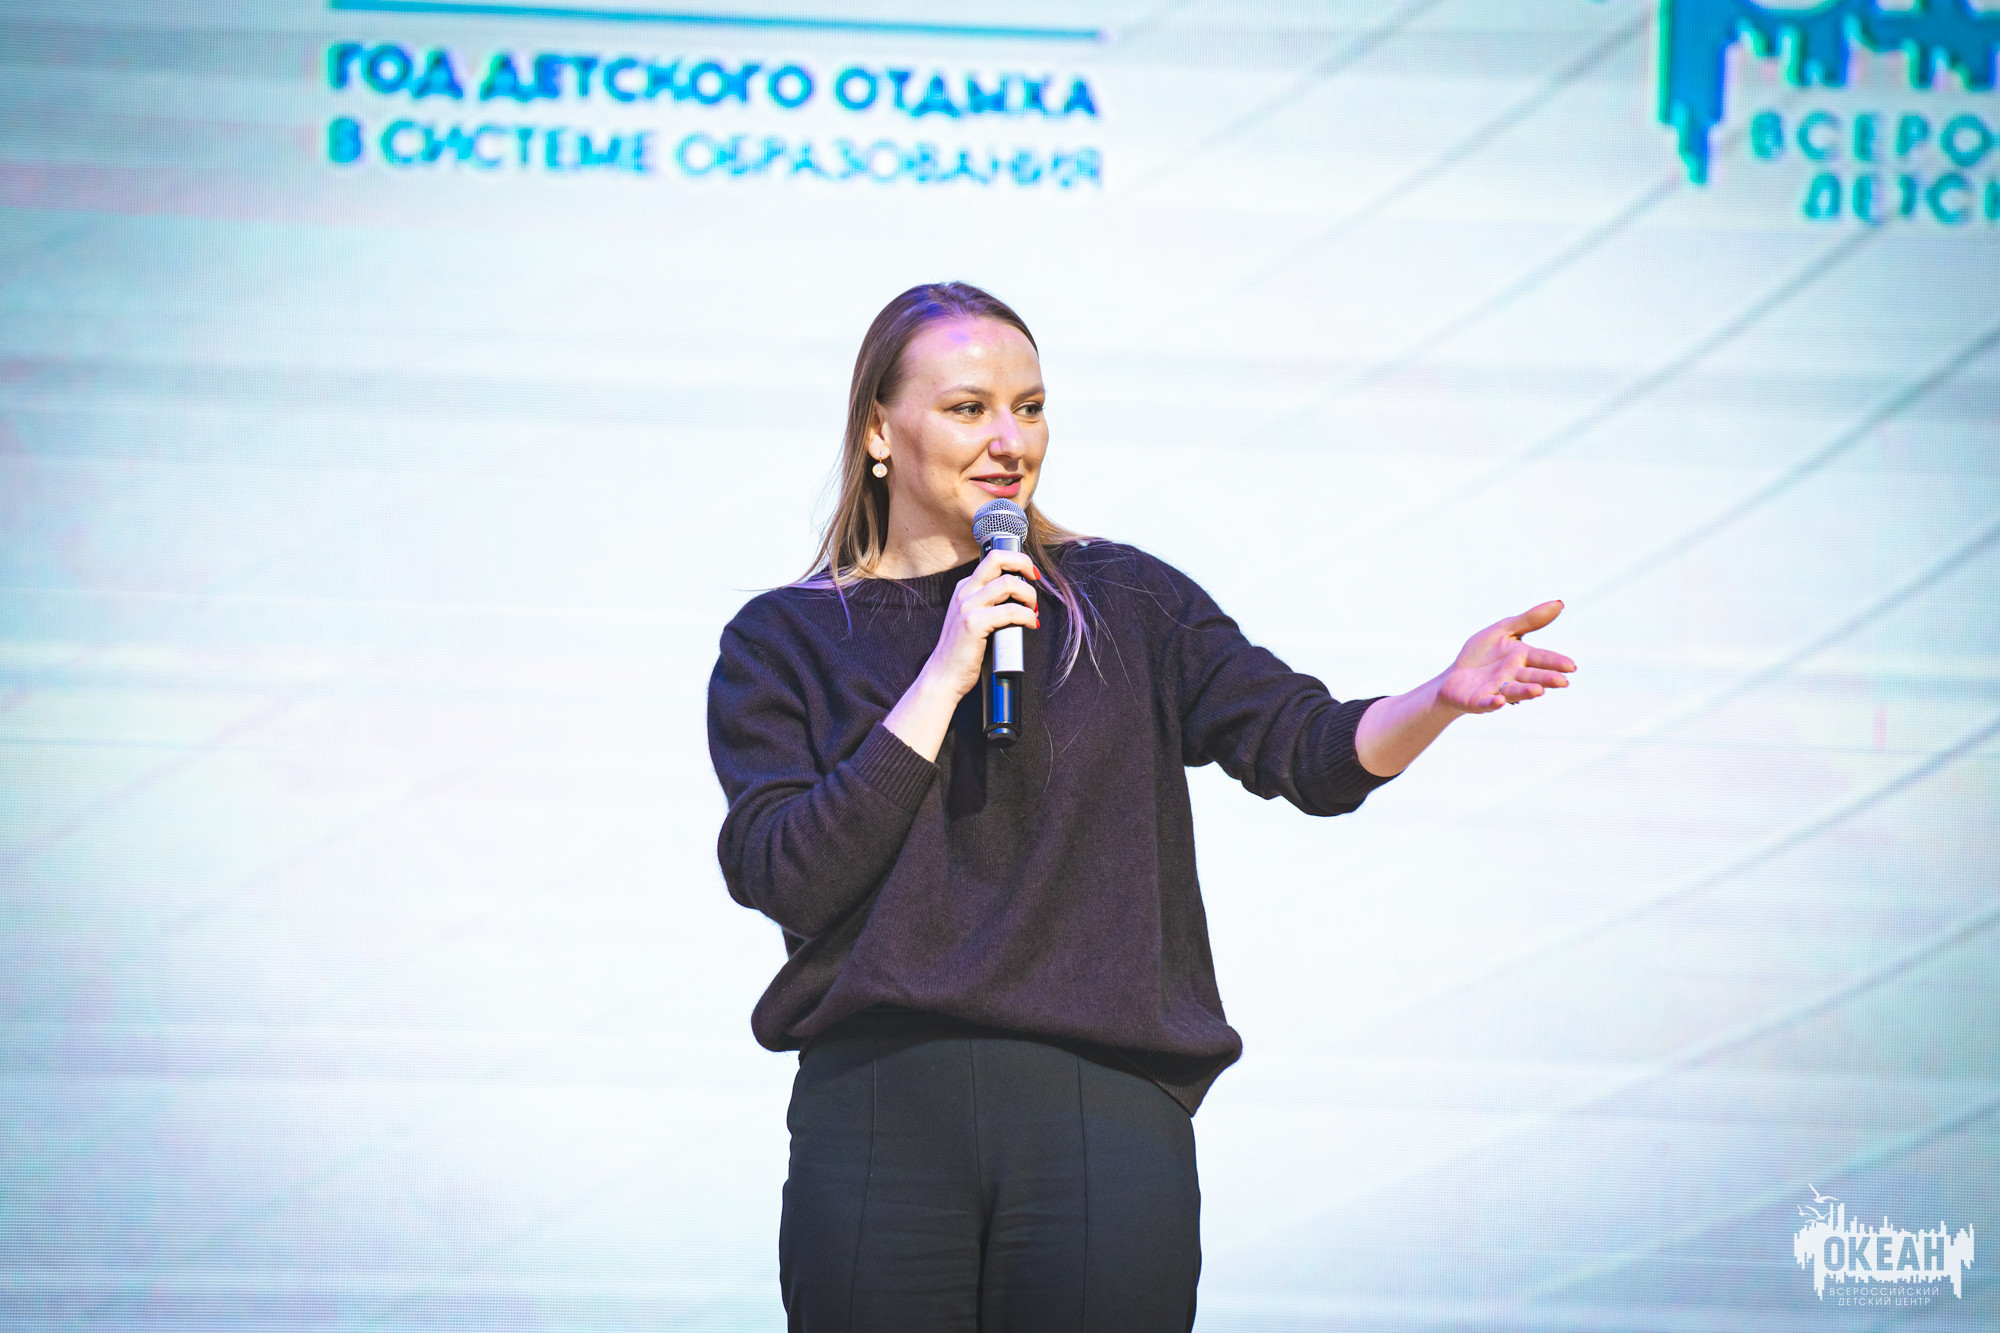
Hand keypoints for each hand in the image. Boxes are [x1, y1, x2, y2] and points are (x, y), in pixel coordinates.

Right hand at [882, 549, 1039, 761]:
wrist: (944, 677)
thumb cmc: (963, 652)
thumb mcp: (972, 619)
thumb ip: (989, 604)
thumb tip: (1021, 596)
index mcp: (964, 588)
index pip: (993, 559)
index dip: (1017, 561)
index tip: (1031, 575)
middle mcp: (964, 593)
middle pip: (997, 558)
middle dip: (1024, 563)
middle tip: (1036, 580)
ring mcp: (967, 607)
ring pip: (1008, 583)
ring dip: (1029, 595)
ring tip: (1033, 610)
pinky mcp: (974, 624)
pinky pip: (1010, 611)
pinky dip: (1027, 616)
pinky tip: (1031, 624)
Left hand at [1436, 600, 1575, 714]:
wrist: (1454, 677)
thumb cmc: (1481, 654)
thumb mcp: (1503, 630)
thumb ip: (1529, 620)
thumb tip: (1560, 603)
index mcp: (1521, 658)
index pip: (1542, 658)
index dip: (1555, 662)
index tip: (1571, 666)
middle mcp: (1513, 676)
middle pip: (1532, 676)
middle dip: (1546, 679)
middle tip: (1563, 682)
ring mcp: (1496, 690)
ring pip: (1513, 691)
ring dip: (1525, 691)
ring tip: (1538, 691)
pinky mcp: (1478, 701)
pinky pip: (1486, 702)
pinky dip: (1493, 703)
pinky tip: (1499, 701)